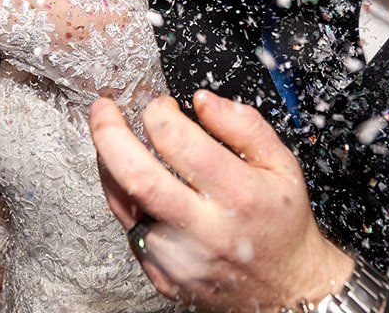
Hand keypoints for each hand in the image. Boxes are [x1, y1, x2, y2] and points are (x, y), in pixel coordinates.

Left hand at [89, 91, 354, 310]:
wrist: (285, 287)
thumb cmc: (282, 223)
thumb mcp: (282, 165)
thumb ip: (244, 126)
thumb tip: (202, 100)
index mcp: (239, 195)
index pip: (180, 144)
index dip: (159, 113)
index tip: (160, 105)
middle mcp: (205, 230)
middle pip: (138, 176)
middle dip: (109, 133)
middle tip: (103, 109)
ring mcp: (180, 258)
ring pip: (125, 203)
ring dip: (110, 164)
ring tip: (113, 140)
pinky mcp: (163, 277)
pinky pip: (129, 228)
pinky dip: (122, 196)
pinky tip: (128, 177)